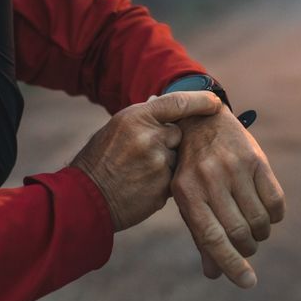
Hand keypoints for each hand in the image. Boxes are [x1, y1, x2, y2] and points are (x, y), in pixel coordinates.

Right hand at [71, 91, 222, 231]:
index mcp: (135, 117)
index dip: (201, 101)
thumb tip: (166, 105)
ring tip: (139, 173)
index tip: (216, 102)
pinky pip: (175, 181)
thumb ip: (143, 120)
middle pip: (178, 135)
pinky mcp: (163, 189)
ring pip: (178, 160)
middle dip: (169, 143)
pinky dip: (163, 184)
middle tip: (144, 154)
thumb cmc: (98, 161)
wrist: (84, 200)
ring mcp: (158, 165)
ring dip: (166, 165)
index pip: (178, 102)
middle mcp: (149, 137)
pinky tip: (141, 187)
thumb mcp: (115, 129)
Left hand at [172, 108, 284, 288]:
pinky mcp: (256, 158)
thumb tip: (215, 274)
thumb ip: (201, 235)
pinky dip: (274, 215)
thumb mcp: (188, 198)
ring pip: (260, 219)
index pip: (212, 238)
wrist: (200, 121)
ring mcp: (233, 167)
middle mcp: (209, 178)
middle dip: (247, 247)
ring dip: (261, 233)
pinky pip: (275, 201)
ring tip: (255, 228)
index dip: (231, 264)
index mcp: (187, 193)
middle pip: (240, 231)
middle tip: (247, 244)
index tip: (248, 282)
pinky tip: (266, 212)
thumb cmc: (191, 169)